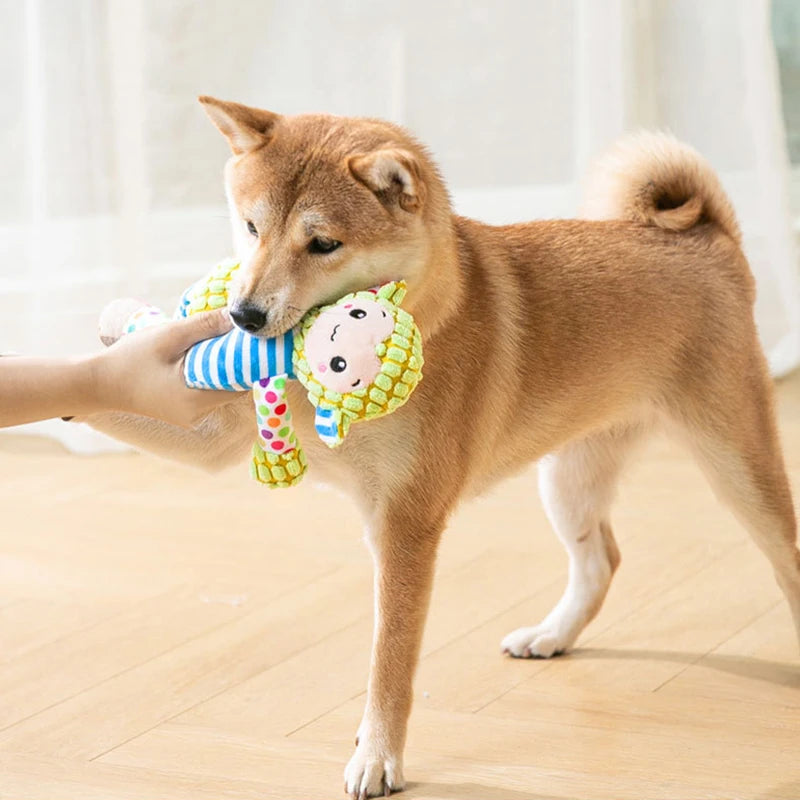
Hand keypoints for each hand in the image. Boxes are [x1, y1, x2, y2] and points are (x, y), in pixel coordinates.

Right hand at [90, 308, 238, 426]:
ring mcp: (191, 416)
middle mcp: (198, 414)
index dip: (247, 360)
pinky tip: (197, 358)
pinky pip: (207, 392)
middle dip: (234, 361)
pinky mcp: (184, 413)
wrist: (99, 383)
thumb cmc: (131, 358)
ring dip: (220, 367)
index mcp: (196, 400)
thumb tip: (238, 317)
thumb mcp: (169, 336)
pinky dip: (208, 375)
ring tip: (212, 344)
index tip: (249, 340)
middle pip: (233, 386)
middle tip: (230, 336)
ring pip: (220, 389)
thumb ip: (205, 326)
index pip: (241, 382)